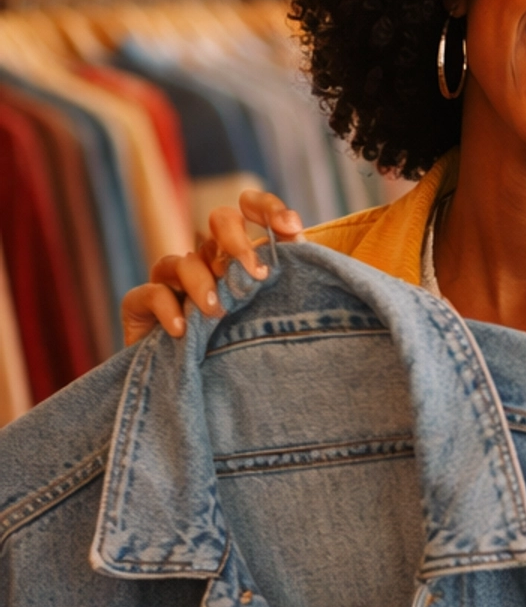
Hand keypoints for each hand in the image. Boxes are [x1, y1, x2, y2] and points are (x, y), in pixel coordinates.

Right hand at [122, 191, 303, 344]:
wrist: (199, 397)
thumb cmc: (240, 357)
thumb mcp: (272, 319)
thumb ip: (290, 283)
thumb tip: (302, 241)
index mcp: (239, 259)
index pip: (251, 212)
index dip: (267, 208)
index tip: (290, 227)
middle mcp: (207, 262)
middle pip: (219, 222)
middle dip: (237, 240)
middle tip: (258, 274)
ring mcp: (172, 283)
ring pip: (183, 260)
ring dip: (202, 283)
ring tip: (217, 312)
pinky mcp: (141, 307)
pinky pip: (150, 293)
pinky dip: (167, 309)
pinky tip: (183, 331)